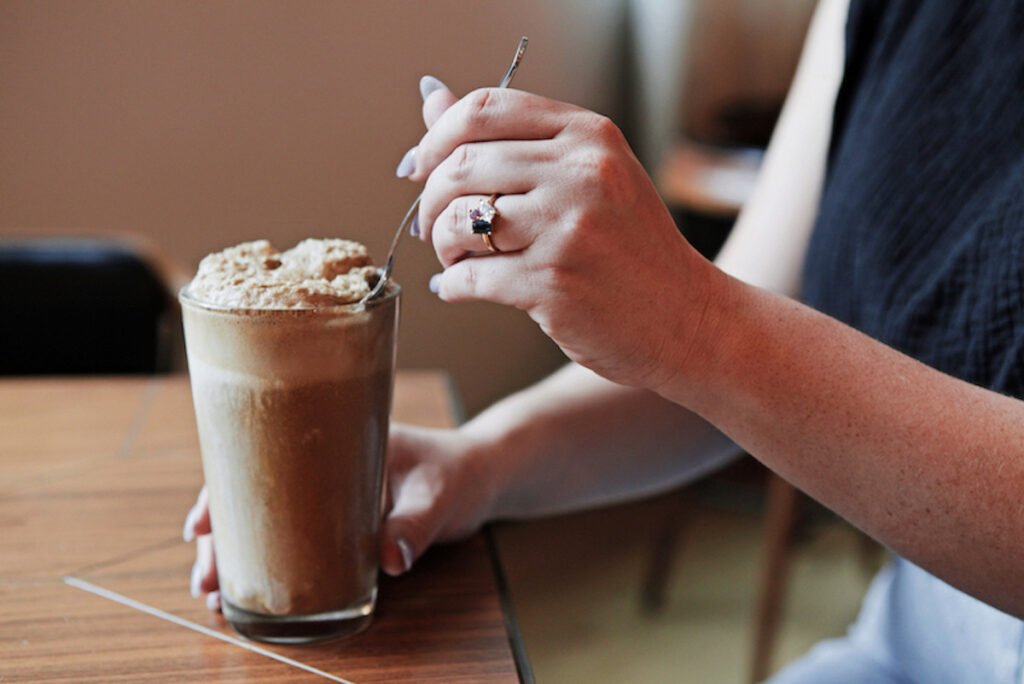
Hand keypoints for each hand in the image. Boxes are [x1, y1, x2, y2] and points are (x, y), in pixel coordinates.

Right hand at [184, 422, 495, 596]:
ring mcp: (326, 490)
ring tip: (215, 594)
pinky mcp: (337, 516)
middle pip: (253, 491)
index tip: (200, 523)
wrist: (481, 475)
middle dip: (220, 536)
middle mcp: (321, 462)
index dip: (223, 487)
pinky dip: (267, 559)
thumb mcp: (439, 497)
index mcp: (336, 436)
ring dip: (237, 553)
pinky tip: (250, 589)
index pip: (263, 453)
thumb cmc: (458, 473)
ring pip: (266, 516)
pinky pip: (291, 534)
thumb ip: (415, 526)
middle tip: (205, 578)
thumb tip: (389, 560)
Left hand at [405, 82, 714, 389]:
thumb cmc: (630, 248)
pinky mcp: (553, 284)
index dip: (435, 136)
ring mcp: (568, 229)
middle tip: (432, 226)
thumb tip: (430, 97)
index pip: (485, 109)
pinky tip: (459, 288)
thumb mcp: (586, 177)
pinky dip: (451, 285)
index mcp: (588, 136)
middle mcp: (580, 173)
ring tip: (453, 257)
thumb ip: (510, 139)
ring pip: (458, 221)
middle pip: (461, 165)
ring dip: (440, 244)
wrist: (686, 319)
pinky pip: (469, 276)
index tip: (419, 166)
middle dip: (430, 199)